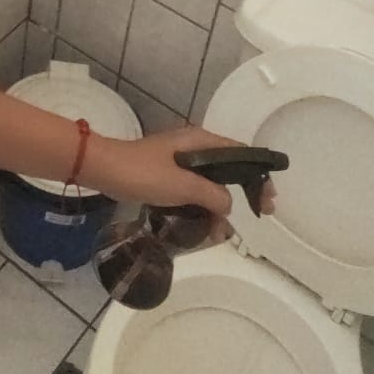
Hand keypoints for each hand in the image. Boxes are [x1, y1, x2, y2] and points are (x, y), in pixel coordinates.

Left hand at [91, 126, 276, 225]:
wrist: (104, 169)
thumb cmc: (143, 173)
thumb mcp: (183, 185)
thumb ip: (213, 195)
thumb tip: (228, 206)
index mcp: (201, 141)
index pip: (241, 154)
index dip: (259, 175)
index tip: (268, 200)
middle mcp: (194, 147)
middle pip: (229, 169)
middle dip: (244, 192)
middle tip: (258, 216)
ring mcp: (180, 161)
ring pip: (211, 183)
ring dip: (220, 206)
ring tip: (222, 232)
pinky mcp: (167, 175)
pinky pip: (194, 190)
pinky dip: (202, 207)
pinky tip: (205, 227)